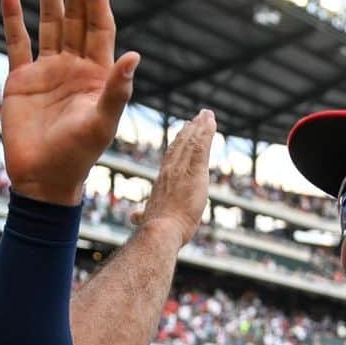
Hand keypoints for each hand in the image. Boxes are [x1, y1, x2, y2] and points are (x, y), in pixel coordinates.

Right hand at [0, 0, 138, 205]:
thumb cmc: (78, 156)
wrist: (44, 180)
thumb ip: (117, 91)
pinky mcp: (21, 80)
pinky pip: (17, 42)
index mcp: (99, 76)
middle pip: (76, 17)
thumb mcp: (102, 123)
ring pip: (49, 23)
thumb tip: (134, 57)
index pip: (100, 27)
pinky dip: (13, 18)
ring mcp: (48, 72)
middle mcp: (75, 69)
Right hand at [138, 110, 217, 247]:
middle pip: (181, 144)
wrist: (161, 230)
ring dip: (201, 126)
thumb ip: (141, 216)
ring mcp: (182, 169)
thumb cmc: (156, 229)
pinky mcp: (195, 172)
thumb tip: (133, 218)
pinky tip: (211, 122)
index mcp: (162, 179)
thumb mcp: (147, 218)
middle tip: (198, 118)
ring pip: (192, 142)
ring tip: (207, 114)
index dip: (178, 143)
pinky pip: (201, 147)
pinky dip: (207, 133)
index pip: (171, 156)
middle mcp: (171, 170)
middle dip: (190, 130)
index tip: (183, 131)